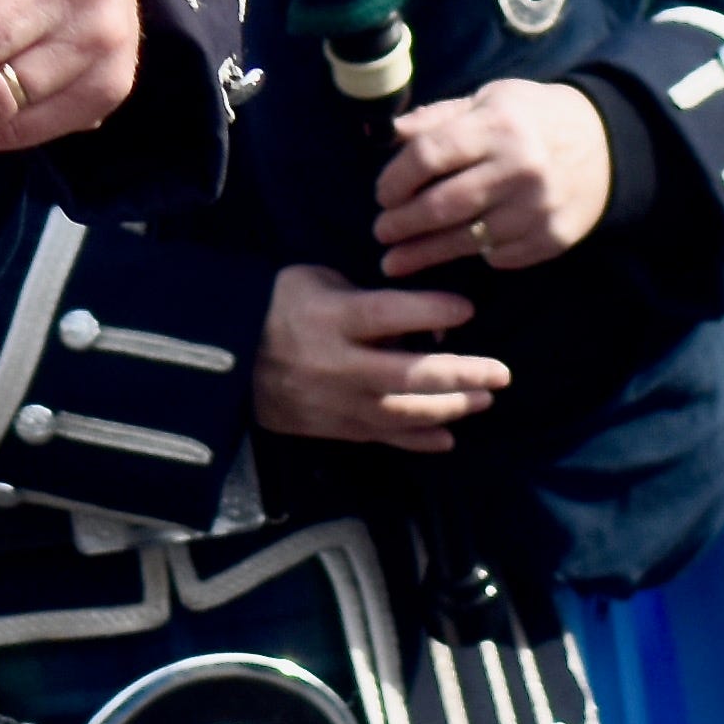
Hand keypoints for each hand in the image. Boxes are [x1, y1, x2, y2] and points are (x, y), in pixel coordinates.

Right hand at [254, 264, 508, 451]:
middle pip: (412, 374)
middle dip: (464, 374)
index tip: (468, 310)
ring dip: (452, 408)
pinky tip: (447, 436)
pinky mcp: (334, 428)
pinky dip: (420, 440)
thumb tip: (421, 323)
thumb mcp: (313, 283)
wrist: (223, 359)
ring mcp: (338, 403)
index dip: (432, 311)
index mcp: (329, 318)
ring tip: (483, 399)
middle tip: (501, 372)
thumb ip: (365, 298)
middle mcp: (338, 364)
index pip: (390, 314)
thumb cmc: (273, 306)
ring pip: (406, 413)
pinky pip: (386, 438)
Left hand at [377, 77, 615, 275]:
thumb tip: (384, 134)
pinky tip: (453, 254)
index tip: (382, 194)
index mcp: (497, 126)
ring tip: (395, 260)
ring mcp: (540, 208)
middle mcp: (520, 168)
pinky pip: (500, 256)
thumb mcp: (486, 100)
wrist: (606, 146)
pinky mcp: (554, 238)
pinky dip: (472, 256)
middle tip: (381, 232)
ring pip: (468, 238)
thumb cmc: (530, 118)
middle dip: (403, 223)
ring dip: (425, 252)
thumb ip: (435, 118)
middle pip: (444, 205)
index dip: (396, 178)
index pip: (429, 155)